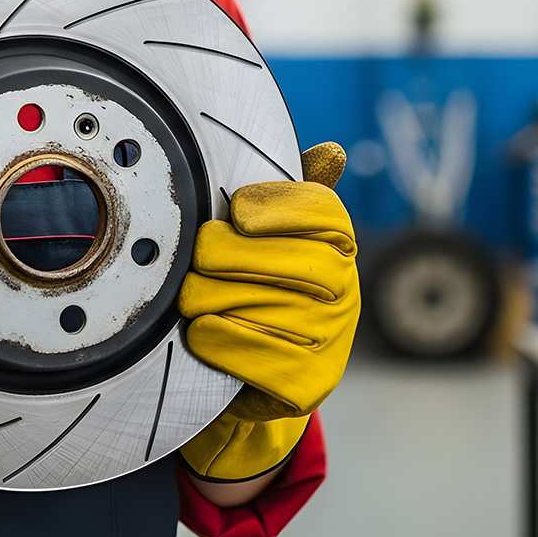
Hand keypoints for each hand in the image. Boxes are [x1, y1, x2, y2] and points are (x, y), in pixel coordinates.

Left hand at [177, 143, 358, 480]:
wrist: (248, 372)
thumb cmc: (253, 285)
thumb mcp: (266, 236)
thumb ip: (286, 195)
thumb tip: (334, 153)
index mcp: (339, 245)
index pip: (324, 213)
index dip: (278, 206)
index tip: (236, 210)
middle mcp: (346, 291)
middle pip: (293, 259)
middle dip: (233, 255)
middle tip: (199, 256)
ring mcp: (333, 340)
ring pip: (269, 308)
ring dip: (216, 300)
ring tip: (191, 297)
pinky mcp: (311, 383)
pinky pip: (261, 357)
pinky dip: (223, 342)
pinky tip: (200, 332)